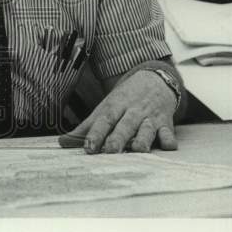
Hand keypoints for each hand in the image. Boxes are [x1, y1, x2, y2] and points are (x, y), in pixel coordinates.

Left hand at [58, 69, 178, 153]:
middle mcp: (132, 112)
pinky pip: (169, 132)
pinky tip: (169, 146)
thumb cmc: (125, 99)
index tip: (88, 146)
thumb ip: (87, 127)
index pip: (104, 119)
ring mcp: (150, 117)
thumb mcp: (106, 108)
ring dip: (143, 139)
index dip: (96, 133)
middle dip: (118, 138)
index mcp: (115, 107)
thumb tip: (62, 142)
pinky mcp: (166, 123)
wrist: (155, 79)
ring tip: (138, 149)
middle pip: (124, 125)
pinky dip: (169, 140)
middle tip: (110, 151)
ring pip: (147, 129)